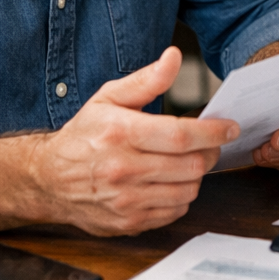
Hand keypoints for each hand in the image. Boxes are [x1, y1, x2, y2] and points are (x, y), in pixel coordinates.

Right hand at [25, 47, 238, 234]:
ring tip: (188, 161)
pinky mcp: (128, 222)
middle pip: (191, 165)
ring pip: (187, 190)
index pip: (181, 136)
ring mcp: (125, 200)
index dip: (213, 132)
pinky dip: (182, 196)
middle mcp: (123, 169)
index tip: (230, 127)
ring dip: (197, 174)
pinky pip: (174, 211)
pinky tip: (171, 181)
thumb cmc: (83, 135)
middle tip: (211, 143)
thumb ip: (146, 79)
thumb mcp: (108, 98)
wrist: (48, 179)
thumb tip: (174, 57)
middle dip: (210, 152)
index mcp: (120, 133)